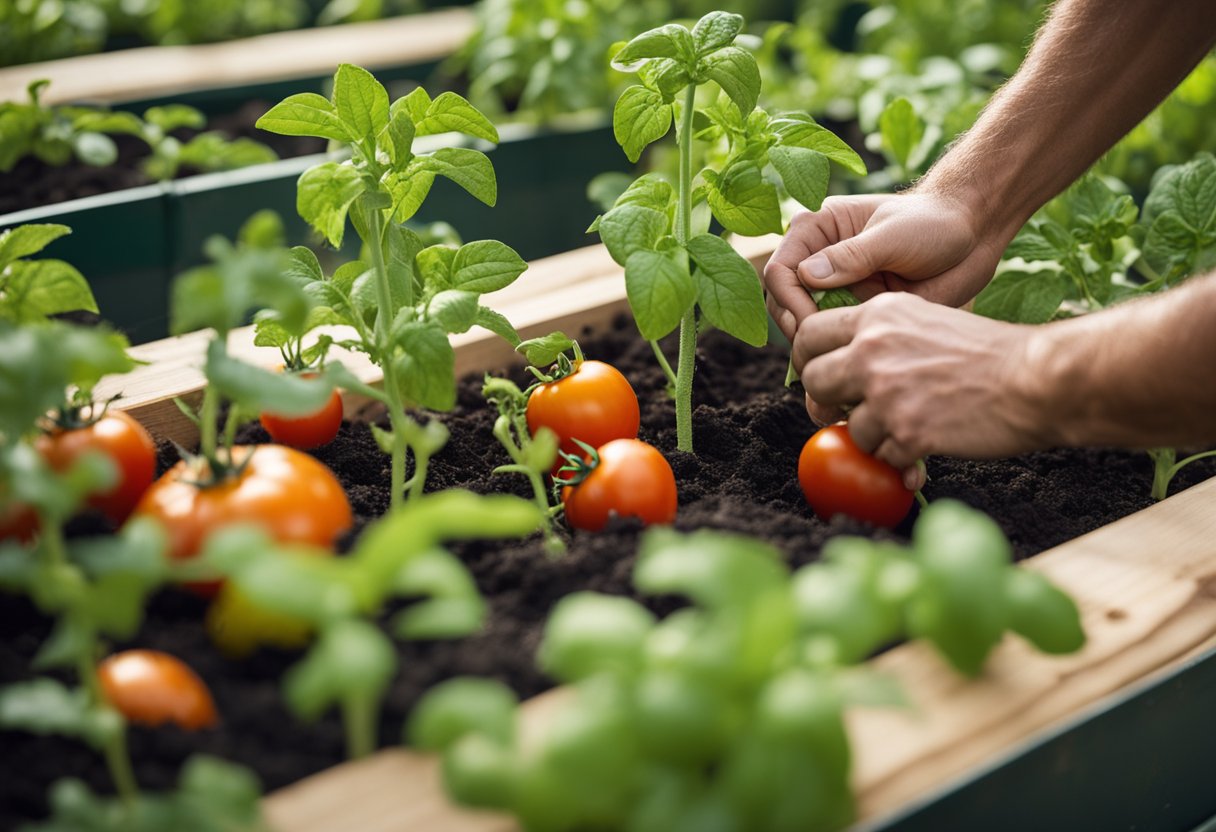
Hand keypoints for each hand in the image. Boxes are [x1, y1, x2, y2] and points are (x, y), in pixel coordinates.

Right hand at [763, 191, 1007, 340]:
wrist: (971, 239)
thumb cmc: (934, 224)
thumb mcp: (893, 236)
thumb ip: (851, 256)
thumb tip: (807, 275)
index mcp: (816, 230)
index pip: (780, 269)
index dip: (790, 300)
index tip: (811, 323)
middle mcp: (817, 260)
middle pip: (782, 302)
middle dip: (798, 327)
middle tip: (824, 348)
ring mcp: (833, 289)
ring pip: (801, 325)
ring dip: (814, 345)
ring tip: (838, 359)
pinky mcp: (851, 311)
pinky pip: (830, 337)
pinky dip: (835, 352)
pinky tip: (851, 362)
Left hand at [791, 293, 1049, 486]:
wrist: (1034, 379)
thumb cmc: (987, 352)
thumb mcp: (925, 320)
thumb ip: (880, 336)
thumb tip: (838, 364)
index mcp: (877, 315)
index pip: (808, 334)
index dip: (805, 359)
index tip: (816, 374)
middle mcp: (873, 350)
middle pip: (814, 382)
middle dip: (826, 401)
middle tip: (845, 410)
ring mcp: (887, 392)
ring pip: (851, 427)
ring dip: (875, 434)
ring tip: (911, 423)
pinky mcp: (907, 431)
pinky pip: (882, 456)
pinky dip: (901, 457)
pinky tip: (928, 442)